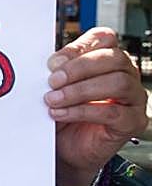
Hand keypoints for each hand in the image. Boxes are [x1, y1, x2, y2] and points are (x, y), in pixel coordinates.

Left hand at [45, 27, 148, 185]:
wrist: (65, 147)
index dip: (79, 47)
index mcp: (108, 60)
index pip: (105, 38)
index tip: (52, 62)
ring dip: (80, 90)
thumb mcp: (58, 88)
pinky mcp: (133, 122)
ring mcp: (134, 98)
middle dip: (79, 67)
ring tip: (54, 100)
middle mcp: (126, 75)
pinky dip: (82, 111)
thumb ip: (59, 72)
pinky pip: (113, 112)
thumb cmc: (64, 113)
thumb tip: (52, 63)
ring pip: (118, 83)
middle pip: (114, 57)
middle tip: (52, 81)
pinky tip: (61, 114)